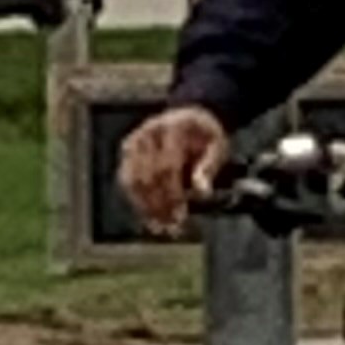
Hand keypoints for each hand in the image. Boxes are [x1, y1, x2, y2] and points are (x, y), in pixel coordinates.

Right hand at [117, 103, 229, 235]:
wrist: (190, 117)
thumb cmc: (205, 134)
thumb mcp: (217, 146)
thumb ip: (209, 167)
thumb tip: (203, 192)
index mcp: (173, 127)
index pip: (167, 166)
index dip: (172, 193)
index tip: (181, 215)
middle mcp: (148, 132)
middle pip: (148, 175)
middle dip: (159, 205)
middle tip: (172, 227)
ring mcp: (135, 141)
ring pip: (133, 180)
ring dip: (146, 207)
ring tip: (161, 226)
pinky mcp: (127, 151)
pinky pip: (127, 180)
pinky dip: (137, 201)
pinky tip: (149, 217)